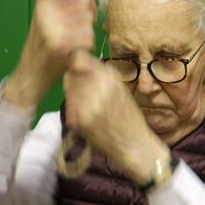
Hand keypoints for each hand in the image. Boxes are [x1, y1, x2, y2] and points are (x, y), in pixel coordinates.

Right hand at [4, 0, 95, 108]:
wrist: (30, 73)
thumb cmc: (44, 44)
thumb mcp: (49, 16)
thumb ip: (66, 0)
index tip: (84, 5)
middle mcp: (46, 9)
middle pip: (85, 2)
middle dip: (88, 15)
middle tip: (78, 29)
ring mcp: (52, 26)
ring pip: (89, 20)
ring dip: (86, 33)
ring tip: (73, 41)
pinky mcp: (60, 44)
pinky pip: (88, 37)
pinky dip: (85, 46)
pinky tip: (74, 50)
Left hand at [63, 53, 169, 184]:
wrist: (135, 145)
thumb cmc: (129, 116)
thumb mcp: (120, 88)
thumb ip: (100, 75)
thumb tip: (76, 62)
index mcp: (110, 76)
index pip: (78, 59)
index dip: (77, 64)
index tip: (80, 71)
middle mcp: (98, 87)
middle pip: (71, 75)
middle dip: (75, 82)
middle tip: (86, 95)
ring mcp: (87, 104)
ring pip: (68, 91)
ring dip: (74, 97)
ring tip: (88, 108)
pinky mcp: (79, 120)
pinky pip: (69, 108)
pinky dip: (74, 112)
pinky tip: (87, 119)